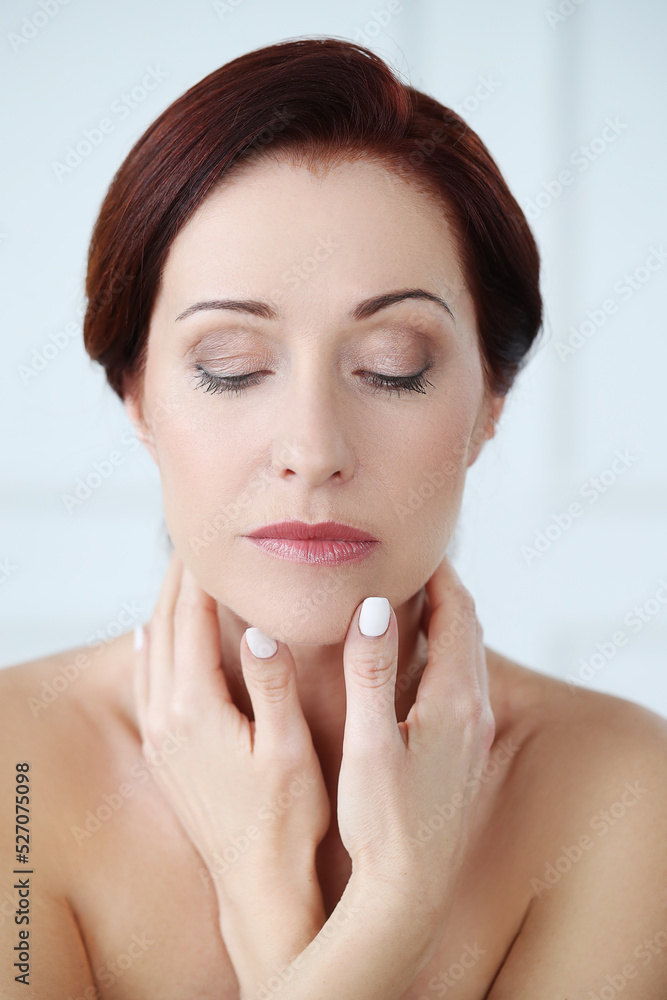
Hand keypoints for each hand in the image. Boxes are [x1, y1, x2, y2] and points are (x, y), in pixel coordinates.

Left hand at [133, 550, 329, 991]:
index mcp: (197, 710)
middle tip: (193, 543)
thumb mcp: (289, 750)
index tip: (211, 541)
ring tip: (177, 576)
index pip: (191, 623)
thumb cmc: (287, 820)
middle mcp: (168, 718)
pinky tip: (147, 635)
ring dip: (162, 608)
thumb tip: (260, 631)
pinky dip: (146, 647)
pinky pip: (144, 682)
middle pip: (165, 629)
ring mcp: (161, 737)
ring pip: (150, 653)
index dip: (201, 577)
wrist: (258, 883)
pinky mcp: (163, 753)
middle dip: (178, 583)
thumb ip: (272, 686)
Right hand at [336, 552, 495, 955]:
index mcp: (455, 702)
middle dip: (444, 591)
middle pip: (468, 629)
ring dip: (445, 623)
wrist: (409, 892)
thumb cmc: (384, 822)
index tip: (414, 547)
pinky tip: (411, 664)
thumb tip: (372, 608)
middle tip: (410, 564)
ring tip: (409, 601)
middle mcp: (474, 712)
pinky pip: (460, 682)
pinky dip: (442, 654)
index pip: (458, 615)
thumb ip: (369, 673)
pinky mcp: (462, 754)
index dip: (439, 575)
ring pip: (466, 657)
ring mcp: (472, 735)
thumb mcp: (370, 742)